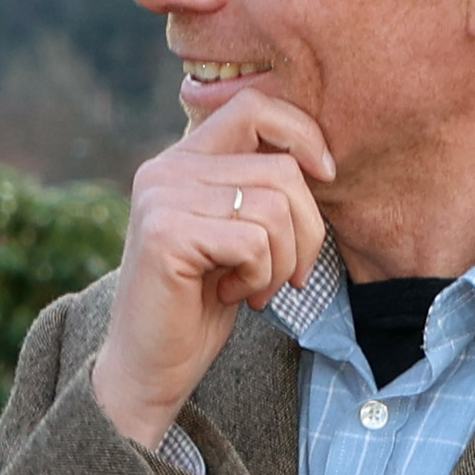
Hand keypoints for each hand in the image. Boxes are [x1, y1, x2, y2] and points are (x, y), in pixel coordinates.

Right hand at [98, 90, 333, 450]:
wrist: (149, 366)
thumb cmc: (201, 304)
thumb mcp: (237, 233)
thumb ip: (259, 189)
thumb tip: (320, 163)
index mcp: (182, 161)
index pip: (254, 108)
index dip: (302, 134)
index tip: (325, 178)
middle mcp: (164, 169)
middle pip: (280, 168)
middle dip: (307, 230)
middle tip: (289, 274)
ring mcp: (160, 198)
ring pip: (274, 207)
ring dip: (283, 261)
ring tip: (254, 287)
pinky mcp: (164, 234)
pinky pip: (254, 242)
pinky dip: (261, 277)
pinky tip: (231, 295)